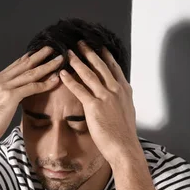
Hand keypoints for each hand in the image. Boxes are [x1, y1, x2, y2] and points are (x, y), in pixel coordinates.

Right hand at [0, 46, 63, 148]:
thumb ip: (8, 93)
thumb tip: (20, 93)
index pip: (16, 64)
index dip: (29, 57)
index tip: (41, 52)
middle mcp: (0, 80)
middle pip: (24, 64)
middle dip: (40, 55)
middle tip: (52, 48)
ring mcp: (5, 87)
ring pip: (30, 73)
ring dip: (47, 66)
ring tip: (58, 60)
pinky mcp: (10, 96)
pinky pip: (32, 87)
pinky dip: (45, 83)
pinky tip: (55, 80)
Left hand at [58, 41, 139, 165]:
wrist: (124, 147)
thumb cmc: (124, 134)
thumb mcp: (127, 112)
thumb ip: (121, 101)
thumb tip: (117, 98)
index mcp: (124, 91)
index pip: (114, 68)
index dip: (105, 56)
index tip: (99, 47)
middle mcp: (115, 90)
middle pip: (100, 66)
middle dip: (89, 53)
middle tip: (80, 43)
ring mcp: (105, 97)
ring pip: (89, 74)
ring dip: (77, 62)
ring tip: (68, 53)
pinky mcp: (94, 106)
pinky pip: (79, 90)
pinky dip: (70, 80)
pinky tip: (62, 74)